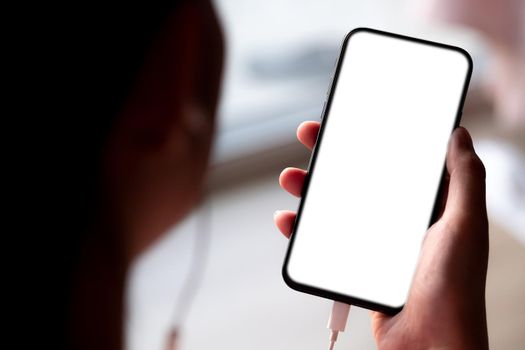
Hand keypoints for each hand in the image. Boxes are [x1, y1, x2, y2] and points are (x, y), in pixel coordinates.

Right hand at [274, 122, 488, 349]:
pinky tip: (289, 221)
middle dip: (332, 155)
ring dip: (310, 190)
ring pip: (335, 206)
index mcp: (425, 205)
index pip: (394, 160)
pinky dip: (303, 229)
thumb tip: (459, 134)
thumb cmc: (454, 288)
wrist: (429, 344)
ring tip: (291, 178)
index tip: (350, 117)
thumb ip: (466, 179)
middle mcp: (397, 220)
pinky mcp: (355, 263)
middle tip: (310, 135)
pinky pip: (324, 240)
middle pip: (358, 177)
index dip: (371, 136)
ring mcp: (374, 242)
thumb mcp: (465, 226)